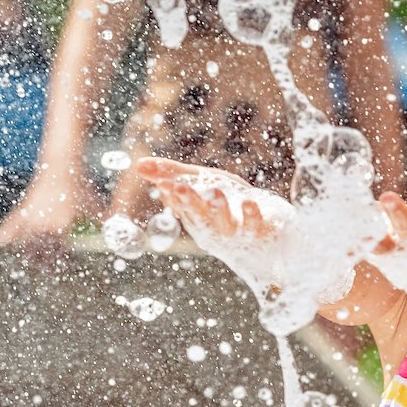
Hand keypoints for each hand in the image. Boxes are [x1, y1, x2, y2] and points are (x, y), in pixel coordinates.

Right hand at [0, 168, 102, 265]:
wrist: (62, 165)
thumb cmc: (80, 186)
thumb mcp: (93, 205)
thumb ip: (101, 221)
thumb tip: (114, 233)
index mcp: (62, 225)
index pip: (60, 252)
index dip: (62, 261)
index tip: (66, 265)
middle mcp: (45, 223)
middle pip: (40, 252)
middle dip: (43, 262)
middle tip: (47, 268)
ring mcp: (33, 216)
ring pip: (26, 241)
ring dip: (27, 252)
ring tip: (30, 260)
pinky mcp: (25, 207)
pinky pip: (13, 223)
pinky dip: (8, 232)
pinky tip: (2, 241)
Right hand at [135, 156, 291, 259]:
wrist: (268, 242)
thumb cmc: (228, 210)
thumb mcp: (202, 184)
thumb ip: (172, 174)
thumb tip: (137, 165)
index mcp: (197, 217)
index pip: (182, 205)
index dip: (174, 194)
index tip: (165, 182)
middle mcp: (214, 228)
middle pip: (199, 215)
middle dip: (189, 202)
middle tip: (179, 186)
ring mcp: (237, 233)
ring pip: (224, 224)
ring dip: (219, 209)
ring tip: (216, 193)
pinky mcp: (261, 233)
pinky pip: (255, 226)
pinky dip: (251, 216)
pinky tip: (249, 203)